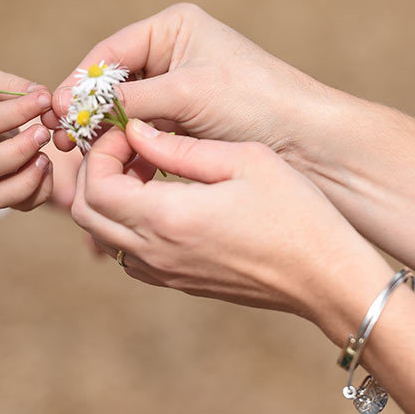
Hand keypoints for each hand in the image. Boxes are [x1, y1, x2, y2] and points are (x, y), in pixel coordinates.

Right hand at [0, 69, 53, 210]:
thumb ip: (13, 86)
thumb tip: (43, 95)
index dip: (19, 111)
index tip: (45, 99)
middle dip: (20, 151)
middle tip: (44, 133)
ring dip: (29, 180)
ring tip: (46, 158)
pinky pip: (19, 205)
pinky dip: (39, 192)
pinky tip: (47, 168)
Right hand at [43, 3, 342, 164]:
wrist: (306, 139)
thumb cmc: (254, 101)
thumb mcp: (187, 93)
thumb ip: (131, 99)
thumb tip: (77, 110)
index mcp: (172, 28)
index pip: (109, 53)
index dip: (81, 83)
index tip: (58, 111)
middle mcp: (172, 53)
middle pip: (113, 82)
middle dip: (90, 111)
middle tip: (67, 141)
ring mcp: (178, 89)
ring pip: (126, 112)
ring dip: (107, 134)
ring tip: (87, 158)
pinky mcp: (186, 122)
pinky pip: (145, 133)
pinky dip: (130, 149)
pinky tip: (118, 168)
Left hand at [70, 118, 390, 336]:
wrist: (327, 278)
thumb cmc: (297, 213)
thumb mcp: (245, 160)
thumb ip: (181, 147)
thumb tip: (138, 131)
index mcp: (168, 218)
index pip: (96, 186)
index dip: (102, 151)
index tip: (131, 130)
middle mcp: (157, 253)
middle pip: (87, 214)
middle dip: (96, 173)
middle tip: (131, 147)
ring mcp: (167, 274)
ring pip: (105, 237)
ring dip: (112, 199)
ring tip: (150, 170)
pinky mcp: (182, 283)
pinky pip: (131, 255)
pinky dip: (130, 224)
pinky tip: (166, 200)